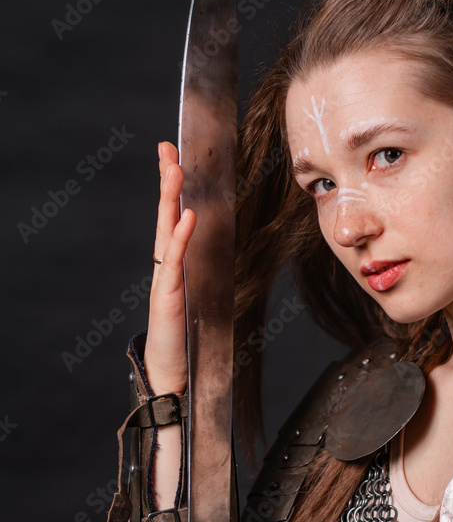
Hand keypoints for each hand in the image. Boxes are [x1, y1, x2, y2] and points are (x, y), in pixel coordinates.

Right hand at [144, 141, 196, 394]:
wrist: (173, 373)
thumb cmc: (186, 337)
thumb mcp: (200, 296)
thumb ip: (204, 272)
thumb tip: (219, 251)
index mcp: (174, 263)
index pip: (172, 216)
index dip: (172, 186)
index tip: (174, 155)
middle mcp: (165, 266)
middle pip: (164, 214)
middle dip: (166, 180)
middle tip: (167, 148)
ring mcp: (164, 279)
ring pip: (165, 230)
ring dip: (170, 198)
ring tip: (175, 169)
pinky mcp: (167, 296)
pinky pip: (175, 261)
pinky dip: (181, 237)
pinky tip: (187, 216)